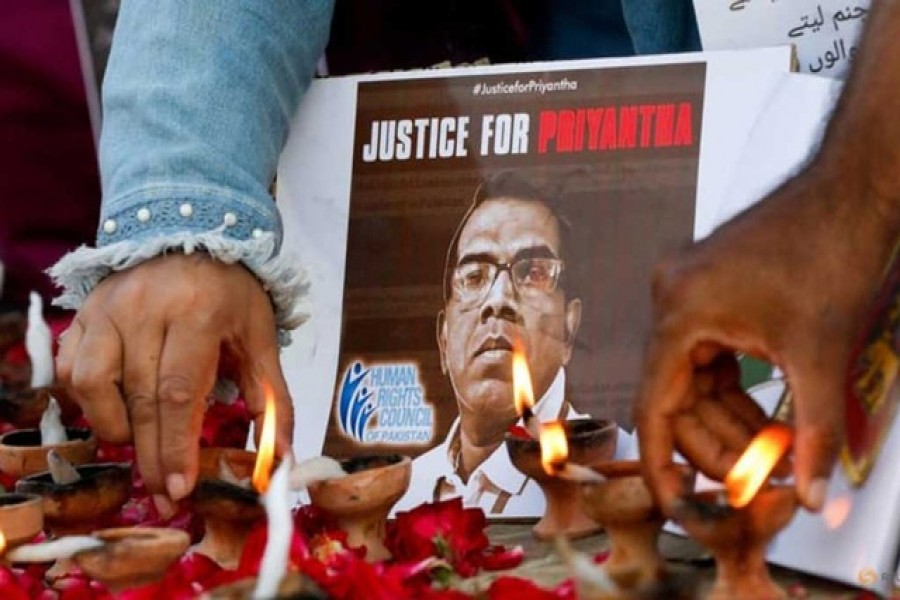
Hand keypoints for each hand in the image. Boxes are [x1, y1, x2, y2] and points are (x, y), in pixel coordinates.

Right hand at [55, 253, 293, 514]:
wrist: (191, 232)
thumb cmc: (231, 292)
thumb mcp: (261, 336)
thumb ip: (271, 396)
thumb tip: (281, 457)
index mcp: (196, 313)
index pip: (179, 393)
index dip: (177, 446)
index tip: (181, 487)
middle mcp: (145, 310)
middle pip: (141, 398)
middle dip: (151, 456)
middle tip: (165, 495)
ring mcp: (107, 310)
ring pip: (94, 385)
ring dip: (116, 427)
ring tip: (141, 443)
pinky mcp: (83, 313)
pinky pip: (72, 368)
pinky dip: (88, 400)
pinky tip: (114, 411)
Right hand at [634, 166, 896, 512]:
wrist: (851, 190)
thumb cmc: (829, 246)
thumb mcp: (820, 355)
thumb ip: (813, 433)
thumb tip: (812, 489)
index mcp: (680, 312)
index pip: (654, 405)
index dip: (663, 460)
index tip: (675, 498)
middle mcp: (671, 299)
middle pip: (676, 396)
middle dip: (716, 442)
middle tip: (754, 477)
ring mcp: (687, 292)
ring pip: (694, 379)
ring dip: (728, 418)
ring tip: (769, 451)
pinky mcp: (707, 290)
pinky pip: (708, 355)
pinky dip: (733, 388)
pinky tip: (763, 413)